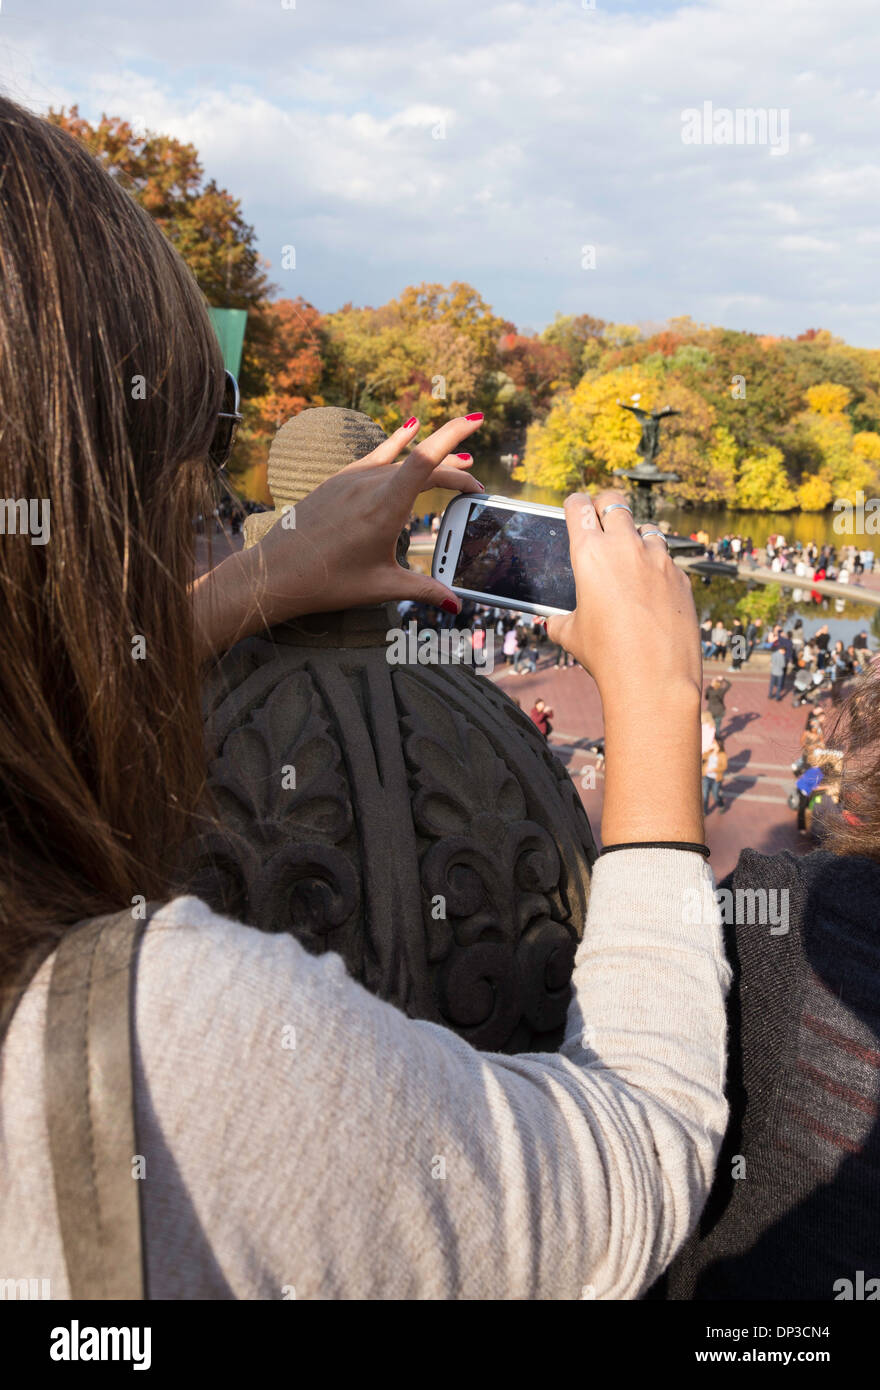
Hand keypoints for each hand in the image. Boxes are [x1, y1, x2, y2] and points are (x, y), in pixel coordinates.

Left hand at [193, 413, 484, 659]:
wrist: (276, 573)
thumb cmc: (327, 582)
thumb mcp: (381, 587)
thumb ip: (423, 589)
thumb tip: (454, 604)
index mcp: (384, 508)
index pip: (426, 460)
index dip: (454, 438)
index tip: (476, 422)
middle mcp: (368, 485)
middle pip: (421, 463)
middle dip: (453, 470)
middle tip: (474, 486)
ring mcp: (350, 479)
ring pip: (399, 460)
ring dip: (430, 462)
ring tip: (456, 465)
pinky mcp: (337, 481)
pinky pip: (375, 455)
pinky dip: (397, 443)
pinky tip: (409, 429)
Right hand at [546, 490, 700, 705]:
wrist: (653, 679)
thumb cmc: (606, 656)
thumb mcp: (570, 635)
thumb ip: (559, 619)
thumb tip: (554, 621)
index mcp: (590, 553)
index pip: (579, 506)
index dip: (576, 505)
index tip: (576, 509)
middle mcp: (625, 547)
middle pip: (615, 502)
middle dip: (606, 506)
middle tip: (602, 519)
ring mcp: (658, 559)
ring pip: (647, 528)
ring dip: (636, 536)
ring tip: (631, 558)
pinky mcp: (681, 577)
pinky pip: (667, 560)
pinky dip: (657, 567)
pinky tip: (652, 589)